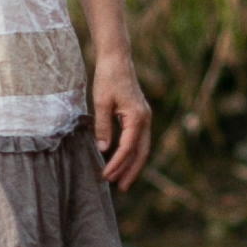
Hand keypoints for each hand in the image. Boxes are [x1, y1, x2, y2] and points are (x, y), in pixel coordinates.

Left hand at [92, 49, 151, 190]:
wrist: (117, 59)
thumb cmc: (108, 78)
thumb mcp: (101, 102)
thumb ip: (102, 127)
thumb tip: (103, 149)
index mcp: (137, 117)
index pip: (128, 147)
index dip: (118, 163)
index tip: (106, 175)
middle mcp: (145, 119)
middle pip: (141, 152)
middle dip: (131, 171)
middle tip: (121, 187)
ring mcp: (145, 117)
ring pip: (142, 147)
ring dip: (132, 164)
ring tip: (122, 180)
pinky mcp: (139, 115)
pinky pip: (138, 139)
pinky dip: (131, 152)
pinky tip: (122, 161)